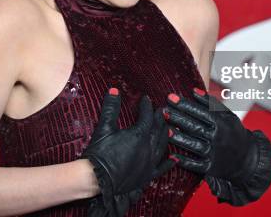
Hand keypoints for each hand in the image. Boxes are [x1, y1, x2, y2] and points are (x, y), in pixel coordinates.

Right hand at [82, 88, 173, 216]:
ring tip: (168, 127)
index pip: (147, 116)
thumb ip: (110, 108)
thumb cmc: (99, 153)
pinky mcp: (147, 176)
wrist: (97, 180)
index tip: (146, 99)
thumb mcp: (104, 128)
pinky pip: (162, 168)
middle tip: (161, 111)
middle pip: (158, 129)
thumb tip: (114, 90)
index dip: (147, 106)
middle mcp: (148, 148)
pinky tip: (174, 159)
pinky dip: (169, 163)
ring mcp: (149, 163)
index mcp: (139, 135)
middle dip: (160, 118)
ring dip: (165, 135)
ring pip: (162, 146)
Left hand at [165, 88, 270, 205]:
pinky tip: (172, 155)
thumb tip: (194, 91)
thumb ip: (211, 103)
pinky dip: (184, 161)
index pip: (200, 112)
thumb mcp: (228, 115)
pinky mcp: (210, 168)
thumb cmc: (235, 133)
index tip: (171, 97)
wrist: (248, 159)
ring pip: (193, 145)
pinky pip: (195, 164)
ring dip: (178, 137)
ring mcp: (214, 154)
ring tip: (163, 129)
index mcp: (221, 124)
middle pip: (194, 127)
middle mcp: (217, 138)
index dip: (185, 105)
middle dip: (178, 118)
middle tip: (163, 110)